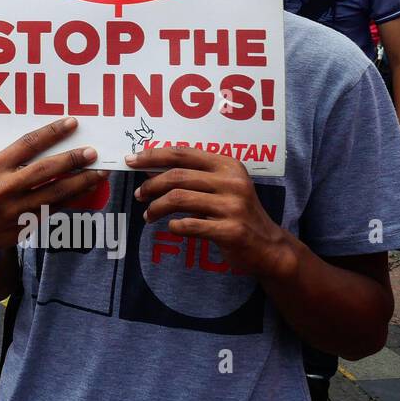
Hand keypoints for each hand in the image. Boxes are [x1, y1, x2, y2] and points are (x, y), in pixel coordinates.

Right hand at [0, 117, 107, 270]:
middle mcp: (4, 187)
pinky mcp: (26, 224)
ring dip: (81, 182)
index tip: (71, 124)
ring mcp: (16, 208)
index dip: (52, 133)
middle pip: (45, 169)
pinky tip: (86, 191)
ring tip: (99, 173)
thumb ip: (9, 160)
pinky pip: (55, 209)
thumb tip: (44, 145)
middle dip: (72, 159)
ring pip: (56, 192)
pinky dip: (73, 199)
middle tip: (92, 152)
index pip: (27, 144)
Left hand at [129, 145, 291, 278]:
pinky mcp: (232, 230)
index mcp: (227, 165)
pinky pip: (190, 225)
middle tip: (139, 195)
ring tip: (149, 215)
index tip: (131, 160)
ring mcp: (234, 206)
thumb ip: (192, 176)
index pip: (182, 153)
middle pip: (177, 176)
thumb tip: (148, 168)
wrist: (269, 247)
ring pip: (179, 199)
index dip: (153, 155)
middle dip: (151, 185)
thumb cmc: (236, 213)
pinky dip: (174, 226)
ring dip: (156, 207)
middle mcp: (232, 182)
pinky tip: (172, 227)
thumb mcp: (221, 187)